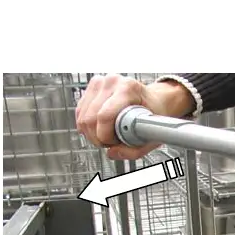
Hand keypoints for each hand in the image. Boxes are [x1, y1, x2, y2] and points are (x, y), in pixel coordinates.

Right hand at [75, 74, 193, 159]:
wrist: (155, 99)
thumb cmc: (154, 113)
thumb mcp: (153, 134)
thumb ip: (133, 150)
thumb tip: (112, 153)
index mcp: (128, 88)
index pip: (104, 116)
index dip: (105, 137)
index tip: (114, 143)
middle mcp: (112, 81)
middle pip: (90, 118)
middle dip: (97, 137)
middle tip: (110, 142)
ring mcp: (100, 82)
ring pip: (82, 117)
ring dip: (91, 133)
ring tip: (106, 134)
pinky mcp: (92, 87)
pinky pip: (79, 112)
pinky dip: (86, 125)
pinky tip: (99, 127)